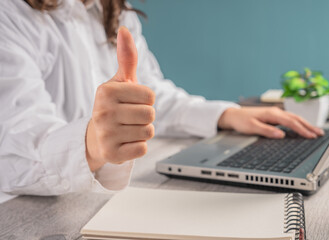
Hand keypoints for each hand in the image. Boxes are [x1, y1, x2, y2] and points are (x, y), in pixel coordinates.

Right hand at [86, 27, 155, 171]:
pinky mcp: (111, 154)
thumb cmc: (114, 106)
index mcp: (107, 91)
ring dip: (143, 132)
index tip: (132, 102)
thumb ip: (126, 58)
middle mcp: (103, 112)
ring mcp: (106, 135)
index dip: (146, 100)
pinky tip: (125, 143)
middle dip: (145, 117)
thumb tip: (124, 30)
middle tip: (130, 118)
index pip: (150, 96)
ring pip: (148, 132)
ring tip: (127, 130)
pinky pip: (143, 149)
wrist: (96, 137)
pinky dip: (138, 147)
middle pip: (150, 114)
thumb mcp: (120, 82)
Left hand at [217, 106, 323, 138]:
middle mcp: (275, 112)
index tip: (311, 136)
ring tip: (315, 131)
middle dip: (309, 126)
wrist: (233, 115)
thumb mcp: (252, 127)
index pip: (291, 122)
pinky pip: (289, 119)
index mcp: (271, 114)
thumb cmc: (241, 121)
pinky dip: (298, 123)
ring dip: (305, 124)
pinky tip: (302, 128)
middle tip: (320, 134)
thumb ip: (267, 131)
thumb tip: (281, 135)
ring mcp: (275, 113)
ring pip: (294, 118)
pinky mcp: (273, 116)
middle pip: (296, 118)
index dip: (302, 130)